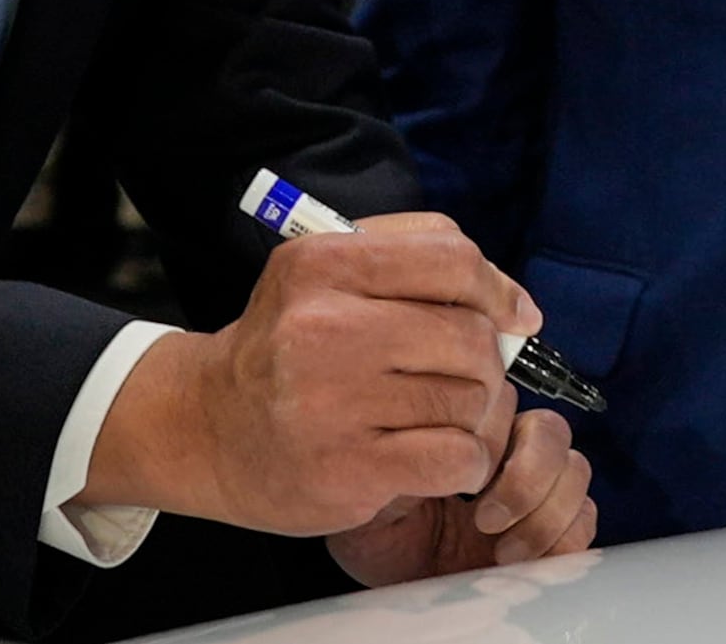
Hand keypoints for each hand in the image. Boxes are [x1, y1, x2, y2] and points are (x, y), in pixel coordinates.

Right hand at [81, 212, 527, 539]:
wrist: (207, 429)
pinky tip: (437, 460)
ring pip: (469, 400)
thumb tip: (518, 308)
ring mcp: (333, 401)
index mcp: (322, 264)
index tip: (513, 316)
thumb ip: (414, 267)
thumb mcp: (323, 278)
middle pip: (469, 334)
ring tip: (437, 421)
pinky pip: (456, 458)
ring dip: (473, 416)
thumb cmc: (286, 348)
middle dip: (485, 361)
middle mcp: (324, 327)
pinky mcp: (349, 468)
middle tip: (464, 379)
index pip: (451, 257)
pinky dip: (465, 463)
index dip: (498, 288)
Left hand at [327, 405, 595, 586]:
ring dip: (544, 514)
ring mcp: (535, 492)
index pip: (508, 399)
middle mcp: (508, 453)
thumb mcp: (377, 484)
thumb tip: (444, 441)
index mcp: (470, 430)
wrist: (386, 579)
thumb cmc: (375, 528)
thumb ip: (406, 455)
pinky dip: (562, 540)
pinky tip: (517, 562)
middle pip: (552, 432)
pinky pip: (584, 521)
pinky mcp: (552, 534)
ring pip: (575, 471)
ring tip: (503, 552)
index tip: (462, 479)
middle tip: (484, 520)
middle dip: (525, 479)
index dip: (493, 435)